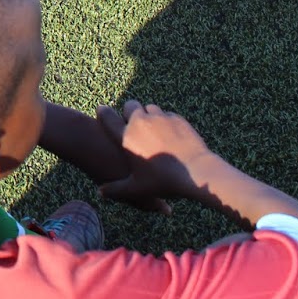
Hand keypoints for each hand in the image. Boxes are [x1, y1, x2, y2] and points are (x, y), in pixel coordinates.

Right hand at [96, 101, 215, 208]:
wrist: (196, 170)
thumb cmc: (162, 181)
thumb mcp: (136, 188)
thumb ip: (116, 189)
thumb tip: (100, 192)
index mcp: (126, 136)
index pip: (107, 116)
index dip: (103, 112)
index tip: (102, 110)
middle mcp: (141, 122)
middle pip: (130, 105)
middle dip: (130, 112)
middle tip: (133, 123)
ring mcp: (160, 117)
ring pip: (150, 108)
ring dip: (148, 115)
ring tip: (153, 129)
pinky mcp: (176, 118)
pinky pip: (167, 114)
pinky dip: (165, 120)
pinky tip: (169, 133)